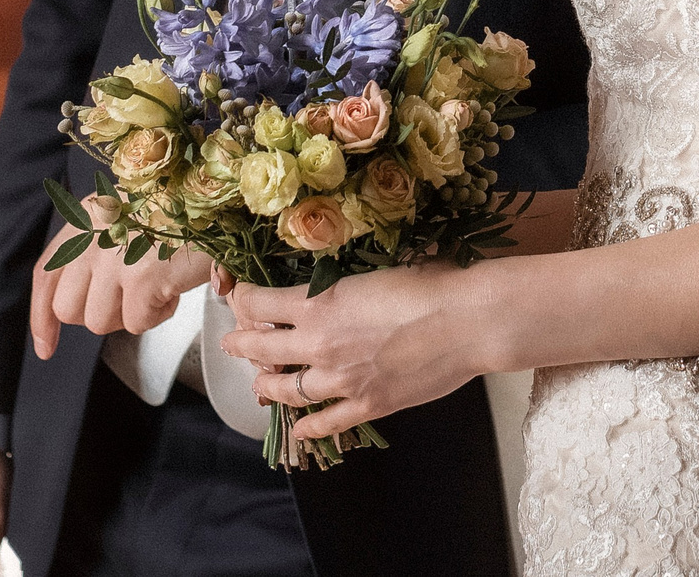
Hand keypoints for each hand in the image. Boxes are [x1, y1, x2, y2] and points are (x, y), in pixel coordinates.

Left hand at [30, 200, 213, 358]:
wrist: (217, 200)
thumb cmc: (179, 213)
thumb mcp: (125, 220)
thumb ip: (95, 250)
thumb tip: (80, 302)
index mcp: (85, 221)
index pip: (47, 275)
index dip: (42, 317)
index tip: (46, 346)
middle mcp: (91, 238)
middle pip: (68, 309)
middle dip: (99, 314)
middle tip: (129, 298)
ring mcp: (113, 259)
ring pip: (100, 323)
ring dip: (131, 315)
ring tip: (156, 288)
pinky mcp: (141, 279)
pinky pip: (137, 324)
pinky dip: (158, 315)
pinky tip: (172, 290)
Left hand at [221, 262, 495, 441]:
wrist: (466, 322)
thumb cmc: (429, 284)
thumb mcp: (373, 270)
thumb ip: (342, 283)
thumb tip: (331, 282)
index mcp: (319, 303)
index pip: (260, 304)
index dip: (244, 301)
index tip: (241, 299)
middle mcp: (320, 344)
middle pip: (262, 349)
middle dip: (241, 345)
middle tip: (232, 343)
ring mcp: (341, 380)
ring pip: (286, 390)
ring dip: (266, 386)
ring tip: (258, 384)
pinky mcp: (367, 405)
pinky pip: (326, 422)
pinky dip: (308, 427)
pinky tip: (299, 428)